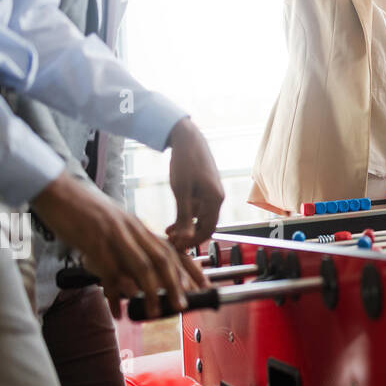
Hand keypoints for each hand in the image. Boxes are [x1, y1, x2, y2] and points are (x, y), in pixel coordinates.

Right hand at [31, 174, 208, 318]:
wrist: (58, 191)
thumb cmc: (82, 210)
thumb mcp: (112, 227)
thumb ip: (124, 248)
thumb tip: (132, 277)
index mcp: (139, 227)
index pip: (171, 248)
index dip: (189, 268)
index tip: (201, 285)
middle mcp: (133, 230)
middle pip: (163, 259)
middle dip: (176, 284)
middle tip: (182, 306)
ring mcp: (116, 235)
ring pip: (141, 266)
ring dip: (151, 291)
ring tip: (154, 312)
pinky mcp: (95, 241)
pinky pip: (109, 271)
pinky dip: (115, 292)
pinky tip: (117, 310)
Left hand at [164, 117, 224, 247]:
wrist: (187, 138)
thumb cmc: (184, 162)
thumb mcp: (181, 191)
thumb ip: (184, 216)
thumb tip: (185, 238)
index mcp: (215, 199)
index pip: (209, 229)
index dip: (194, 241)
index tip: (177, 247)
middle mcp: (217, 197)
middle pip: (206, 225)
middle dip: (189, 236)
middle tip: (171, 244)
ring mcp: (211, 192)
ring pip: (200, 217)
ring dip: (186, 227)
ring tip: (168, 232)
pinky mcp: (205, 188)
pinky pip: (198, 208)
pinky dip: (187, 216)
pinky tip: (173, 221)